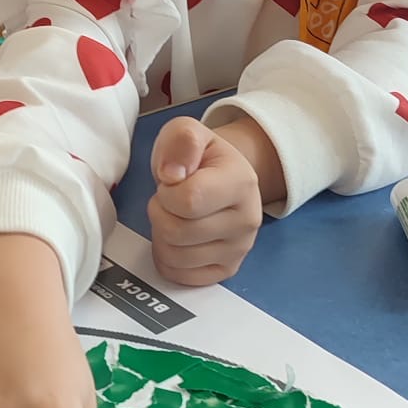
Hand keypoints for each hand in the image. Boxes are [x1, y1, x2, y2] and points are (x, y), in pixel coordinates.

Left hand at [147, 116, 265, 285]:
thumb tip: (173, 175)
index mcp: (241, 182)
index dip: (166, 193)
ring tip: (175, 216)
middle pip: (177, 232)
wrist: (223, 176)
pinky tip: (177, 238)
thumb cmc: (201, 158)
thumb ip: (181, 141)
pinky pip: (179, 275)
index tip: (172, 182)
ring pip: (175, 257)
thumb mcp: (187, 132)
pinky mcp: (227, 270)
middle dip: (160, 213)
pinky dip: (167, 258)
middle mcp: (247, 220)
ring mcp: (239, 249)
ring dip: (161, 235)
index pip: (188, 201)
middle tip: (169, 200)